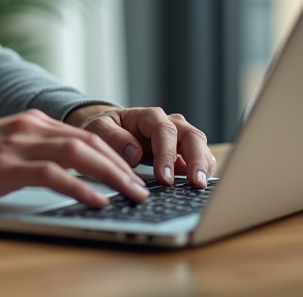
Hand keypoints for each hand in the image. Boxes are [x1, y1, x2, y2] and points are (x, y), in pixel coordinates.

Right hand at [0, 109, 150, 209]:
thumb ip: (32, 152)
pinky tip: (97, 200)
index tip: (135, 173)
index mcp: (30, 122)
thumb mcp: (2, 148)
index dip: (114, 154)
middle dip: (122, 165)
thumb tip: (67, 173)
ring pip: (78, 154)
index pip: (84, 135)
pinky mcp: (5, 166)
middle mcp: (28, 127)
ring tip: (132, 194)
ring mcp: (16, 145)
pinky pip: (53, 175)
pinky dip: (80, 187)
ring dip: (111, 175)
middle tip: (144, 187)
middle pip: (89, 141)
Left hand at [64, 104, 215, 188]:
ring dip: (203, 166)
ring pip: (200, 146)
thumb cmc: (106, 127)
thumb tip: (134, 154)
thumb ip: (114, 138)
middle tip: (195, 183)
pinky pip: (199, 158)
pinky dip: (202, 171)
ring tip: (200, 187)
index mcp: (148, 116)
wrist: (110, 127)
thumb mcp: (99, 128)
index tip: (164, 176)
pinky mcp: (183, 151)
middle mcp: (169, 123)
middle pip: (191, 136)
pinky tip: (198, 186)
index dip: (166, 153)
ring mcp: (179, 136)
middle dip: (196, 160)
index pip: (164, 131)